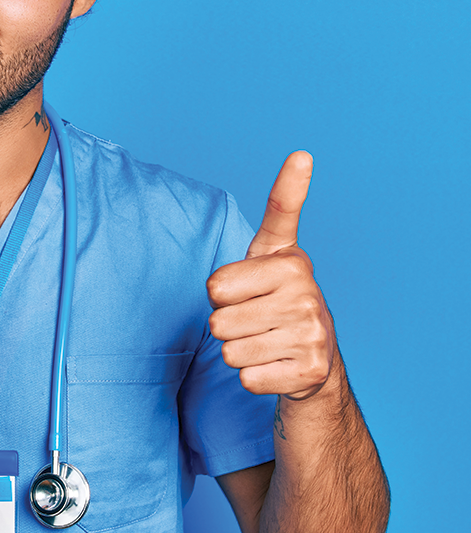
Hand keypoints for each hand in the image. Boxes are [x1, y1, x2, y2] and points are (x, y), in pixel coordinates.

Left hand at [207, 151, 333, 398]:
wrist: (315, 358)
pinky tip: (274, 364)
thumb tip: (302, 153)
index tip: (269, 235)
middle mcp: (307, 295)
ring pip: (230, 351)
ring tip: (265, 339)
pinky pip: (246, 378)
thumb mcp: (273, 248)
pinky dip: (253, 376)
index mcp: (292, 262)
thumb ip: (282, 204)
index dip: (221, 289)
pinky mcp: (309, 372)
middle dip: (227, 323)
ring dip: (239, 350)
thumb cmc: (279, 294)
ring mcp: (311, 335)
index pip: (217, 284)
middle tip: (255, 318)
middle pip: (217, 320)